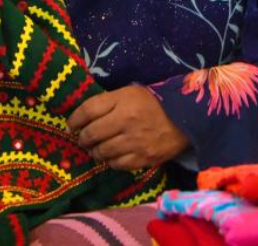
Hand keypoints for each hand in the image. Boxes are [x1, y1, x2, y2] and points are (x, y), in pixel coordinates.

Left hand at [67, 85, 189, 170]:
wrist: (185, 119)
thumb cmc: (153, 103)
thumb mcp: (129, 93)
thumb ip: (107, 102)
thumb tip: (82, 117)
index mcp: (122, 100)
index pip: (88, 111)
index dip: (74, 120)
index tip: (71, 125)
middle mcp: (126, 121)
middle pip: (91, 134)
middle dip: (82, 138)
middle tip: (83, 139)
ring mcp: (135, 142)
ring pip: (101, 152)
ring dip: (94, 151)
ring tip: (96, 148)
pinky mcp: (143, 159)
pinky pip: (116, 164)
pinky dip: (110, 161)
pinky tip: (112, 155)